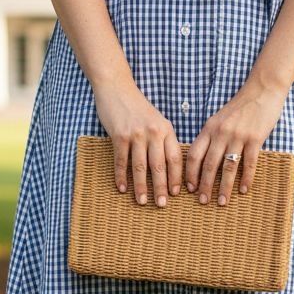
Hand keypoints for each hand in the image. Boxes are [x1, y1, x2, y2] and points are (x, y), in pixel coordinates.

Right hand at [93, 80, 182, 205]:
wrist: (117, 88)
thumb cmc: (138, 108)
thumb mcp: (157, 121)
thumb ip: (163, 140)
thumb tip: (168, 167)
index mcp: (166, 129)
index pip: (175, 158)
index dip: (176, 177)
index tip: (176, 193)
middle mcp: (154, 132)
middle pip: (159, 166)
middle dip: (161, 187)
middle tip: (161, 204)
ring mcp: (136, 134)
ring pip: (140, 166)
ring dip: (141, 187)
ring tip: (142, 201)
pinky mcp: (119, 136)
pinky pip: (122, 161)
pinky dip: (121, 176)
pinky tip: (122, 188)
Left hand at [185, 76, 289, 207]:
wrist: (262, 90)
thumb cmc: (240, 107)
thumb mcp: (219, 119)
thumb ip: (211, 136)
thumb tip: (202, 159)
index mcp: (209, 128)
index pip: (194, 154)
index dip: (190, 174)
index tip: (190, 188)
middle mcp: (221, 133)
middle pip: (209, 164)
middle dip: (205, 186)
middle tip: (203, 202)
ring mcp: (238, 135)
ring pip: (228, 167)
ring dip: (224, 187)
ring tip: (222, 201)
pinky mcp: (255, 138)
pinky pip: (249, 163)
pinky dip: (246, 178)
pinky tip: (244, 190)